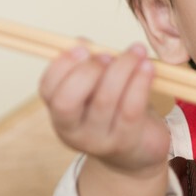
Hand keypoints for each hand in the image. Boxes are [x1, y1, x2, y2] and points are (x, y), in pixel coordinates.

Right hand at [39, 41, 169, 176]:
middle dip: (88, 70)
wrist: (137, 153)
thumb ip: (87, 66)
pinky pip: (131, 109)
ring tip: (136, 52)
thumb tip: (82, 42)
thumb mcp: (95, 90)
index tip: (83, 47)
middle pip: (67, 100)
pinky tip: (148, 67)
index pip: (48, 89)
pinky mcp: (126, 142)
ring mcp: (98, 141)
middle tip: (108, 55)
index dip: (62, 65)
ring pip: (104, 100)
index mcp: (60, 113)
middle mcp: (72, 131)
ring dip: (121, 68)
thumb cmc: (114, 112)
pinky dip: (140, 83)